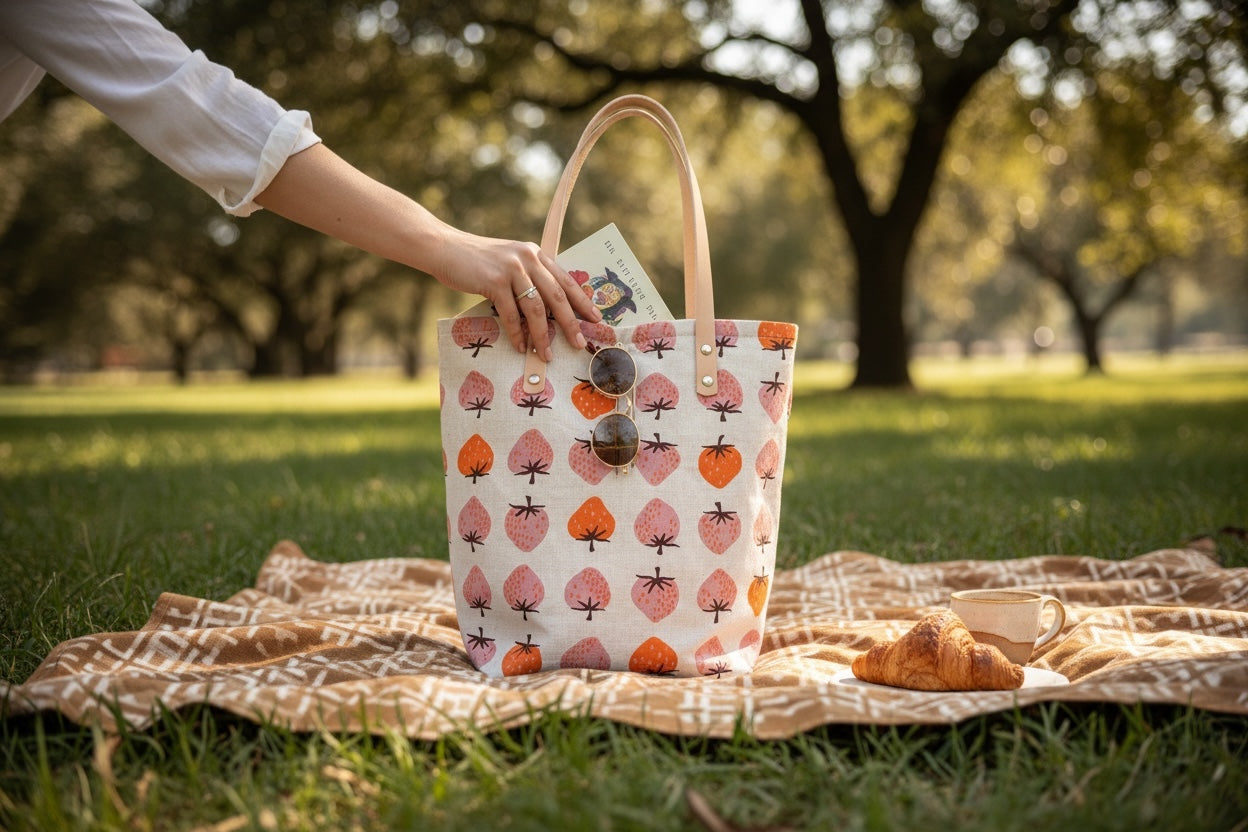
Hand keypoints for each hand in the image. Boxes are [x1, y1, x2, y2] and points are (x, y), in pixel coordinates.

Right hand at [428, 228, 600, 359]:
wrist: (445, 248)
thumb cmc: (477, 261)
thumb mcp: (509, 262)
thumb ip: (527, 277)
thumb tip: (546, 310)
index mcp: (535, 253)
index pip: (565, 280)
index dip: (582, 301)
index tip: (595, 319)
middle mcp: (528, 258)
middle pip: (557, 296)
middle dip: (570, 323)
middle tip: (579, 343)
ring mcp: (511, 269)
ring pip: (536, 308)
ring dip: (543, 335)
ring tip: (546, 354)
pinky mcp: (494, 281)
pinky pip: (511, 314)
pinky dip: (517, 333)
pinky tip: (520, 347)